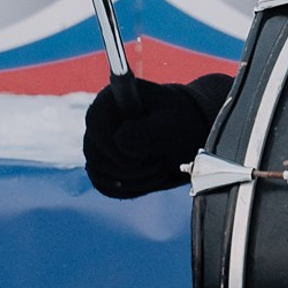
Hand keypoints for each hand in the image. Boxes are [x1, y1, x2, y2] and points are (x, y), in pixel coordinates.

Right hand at [83, 73, 231, 199]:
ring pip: (98, 174)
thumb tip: (120, 142)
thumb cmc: (183, 123)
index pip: (96, 124)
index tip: (143, 155)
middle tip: (159, 163)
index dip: (116, 147)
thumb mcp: (174, 125)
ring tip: (160, 168)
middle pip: (95, 154)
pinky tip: (152, 177)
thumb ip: (149, 131)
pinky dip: (132, 188)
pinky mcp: (104, 164)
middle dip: (131, 167)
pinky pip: (105, 187)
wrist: (191, 136)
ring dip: (134, 179)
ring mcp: (98, 143)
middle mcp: (99, 120)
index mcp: (113, 98)